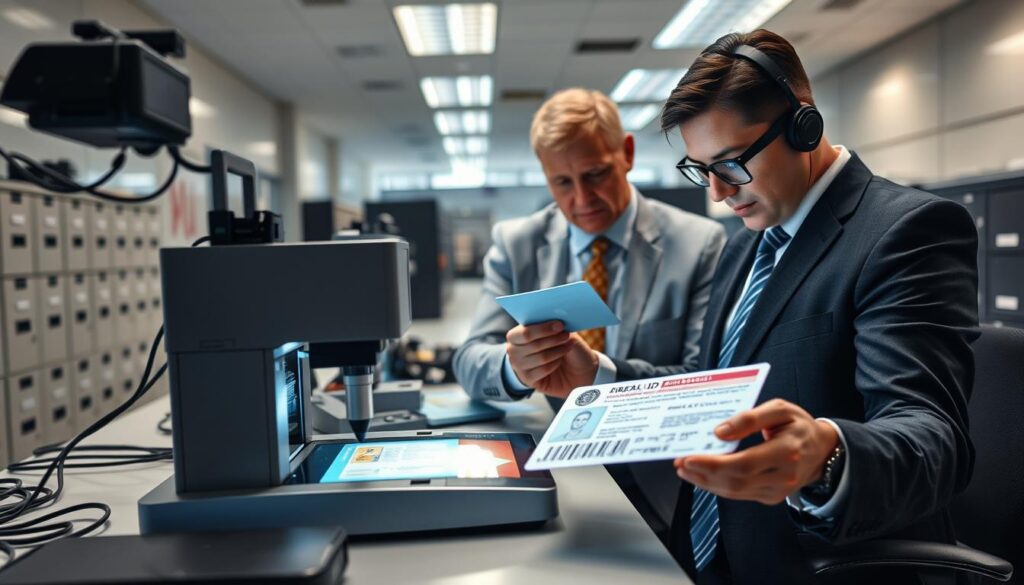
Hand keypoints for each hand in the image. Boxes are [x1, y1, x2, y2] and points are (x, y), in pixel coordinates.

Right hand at [506, 321, 598, 398]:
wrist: (576, 370)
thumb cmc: (565, 346)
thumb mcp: (561, 332)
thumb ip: (555, 326)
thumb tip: (556, 321)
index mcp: (516, 335)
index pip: (525, 332)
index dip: (543, 329)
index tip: (560, 325)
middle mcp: (513, 350)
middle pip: (532, 344)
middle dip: (552, 339)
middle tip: (566, 335)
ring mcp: (519, 366)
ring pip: (540, 357)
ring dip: (557, 351)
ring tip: (567, 347)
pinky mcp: (527, 379)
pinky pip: (543, 370)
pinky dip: (555, 364)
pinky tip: (560, 360)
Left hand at [673, 398, 838, 505]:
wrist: (822, 448)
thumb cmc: (798, 424)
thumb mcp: (779, 408)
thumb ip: (749, 418)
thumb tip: (720, 432)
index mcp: (787, 451)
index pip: (743, 464)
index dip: (713, 464)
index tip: (688, 457)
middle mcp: (784, 476)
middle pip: (735, 481)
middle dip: (702, 474)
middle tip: (679, 463)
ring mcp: (778, 490)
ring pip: (735, 492)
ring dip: (706, 482)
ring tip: (685, 469)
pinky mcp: (772, 497)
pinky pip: (740, 494)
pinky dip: (718, 486)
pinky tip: (703, 476)